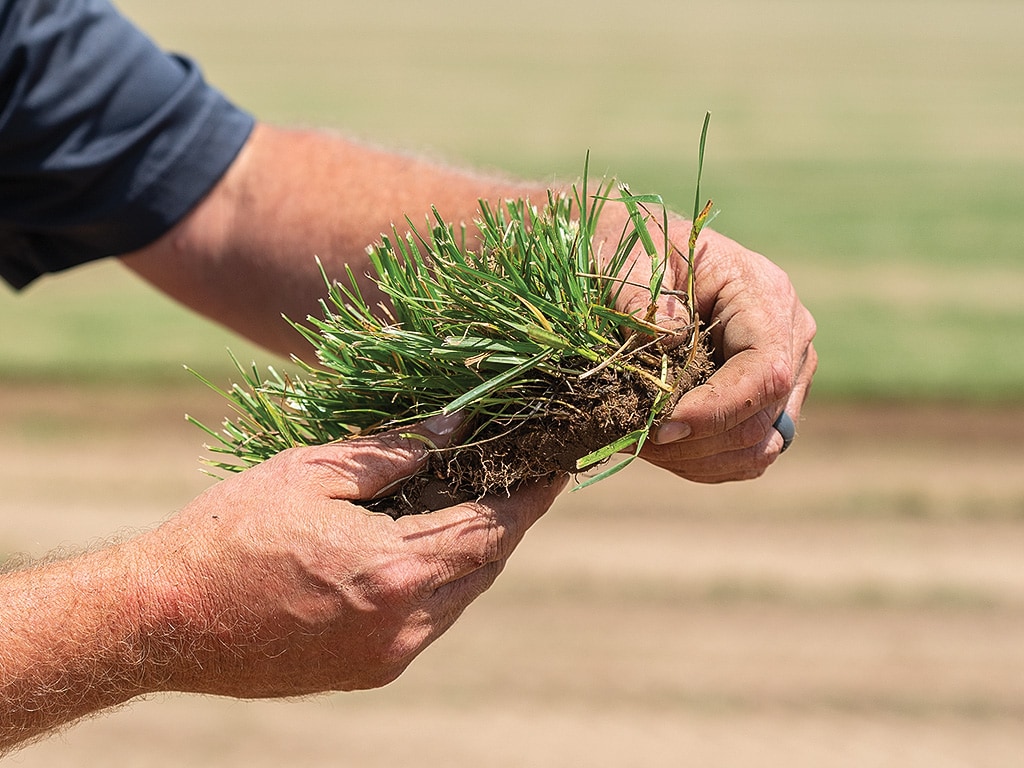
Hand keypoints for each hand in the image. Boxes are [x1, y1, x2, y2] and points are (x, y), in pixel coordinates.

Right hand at [135, 414, 564, 696]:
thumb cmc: (230, 534)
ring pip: (460, 598)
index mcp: (397, 569)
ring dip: (474, 554)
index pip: (494, 528)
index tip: (557, 467)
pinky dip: (439, 584)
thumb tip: (453, 428)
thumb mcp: (311, 472)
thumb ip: (392, 452)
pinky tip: (424, 550)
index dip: (532, 496)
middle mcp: (404, 624)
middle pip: (485, 566)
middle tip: (516, 479)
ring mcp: (386, 656)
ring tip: (472, 507)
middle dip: (506, 521)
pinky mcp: (365, 671)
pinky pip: (427, 623)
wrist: (164, 619)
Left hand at [607, 217, 816, 482]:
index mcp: (764, 293)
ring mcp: (786, 369)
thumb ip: (643, 302)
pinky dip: (706, 462)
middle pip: (765, 417)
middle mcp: (790, 334)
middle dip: (698, 440)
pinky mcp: (768, 398)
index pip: (766, 372)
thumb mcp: (627, 264)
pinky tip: (662, 449)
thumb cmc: (634, 251)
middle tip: (637, 437)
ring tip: (643, 444)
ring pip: (761, 445)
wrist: (640, 254)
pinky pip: (750, 451)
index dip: (717, 410)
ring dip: (699, 458)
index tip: (660, 425)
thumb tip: (667, 340)